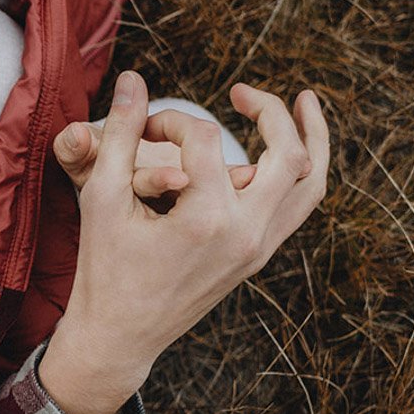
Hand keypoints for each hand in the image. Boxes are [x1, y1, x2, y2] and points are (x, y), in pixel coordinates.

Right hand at [39, 73, 328, 413]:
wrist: (119, 334)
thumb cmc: (103, 268)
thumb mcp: (101, 198)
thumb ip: (117, 134)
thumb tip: (131, 79)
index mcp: (205, 217)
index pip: (203, 138)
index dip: (169, 120)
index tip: (141, 127)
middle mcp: (245, 232)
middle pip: (287, 152)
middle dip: (269, 111)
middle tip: (242, 91)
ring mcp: (259, 247)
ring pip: (310, 182)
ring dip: (312, 138)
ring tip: (303, 103)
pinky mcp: (259, 256)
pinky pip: (299, 206)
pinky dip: (301, 172)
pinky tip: (288, 150)